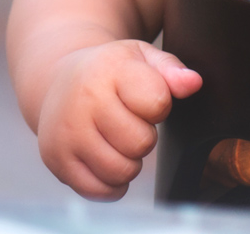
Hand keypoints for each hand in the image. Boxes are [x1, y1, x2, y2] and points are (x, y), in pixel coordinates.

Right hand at [34, 40, 201, 200]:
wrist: (58, 81)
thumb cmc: (108, 73)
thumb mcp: (140, 57)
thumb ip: (171, 70)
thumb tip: (193, 83)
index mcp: (108, 70)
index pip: (157, 103)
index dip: (158, 106)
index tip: (141, 97)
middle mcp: (83, 101)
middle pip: (141, 143)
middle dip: (143, 137)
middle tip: (127, 122)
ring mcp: (67, 133)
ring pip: (121, 171)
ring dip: (127, 162)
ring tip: (115, 141)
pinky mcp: (57, 159)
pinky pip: (99, 191)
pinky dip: (110, 184)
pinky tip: (103, 159)